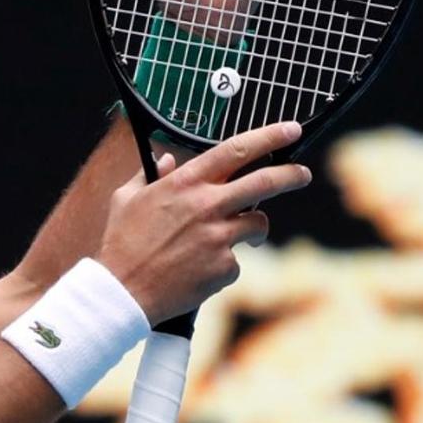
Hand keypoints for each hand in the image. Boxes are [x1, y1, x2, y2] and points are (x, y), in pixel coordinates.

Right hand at [96, 122, 310, 324]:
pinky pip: (235, 260)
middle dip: (291, 174)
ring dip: (253, 228)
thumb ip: (150, 175)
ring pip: (257, 223)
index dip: (269, 136)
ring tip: (240, 236)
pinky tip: (200, 269)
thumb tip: (165, 159)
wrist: (123, 291)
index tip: (291, 130)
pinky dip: (223, 263)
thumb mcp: (126, 199)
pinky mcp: (224, 267)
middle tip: (302, 174)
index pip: (235, 150)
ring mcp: (218, 237)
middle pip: (265, 182)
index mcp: (184, 183)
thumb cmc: (121, 243)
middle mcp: (206, 206)